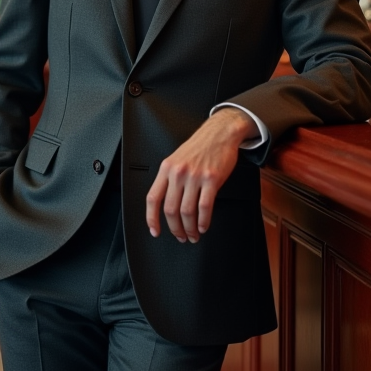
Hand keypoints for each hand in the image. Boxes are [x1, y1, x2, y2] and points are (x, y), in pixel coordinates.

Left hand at [145, 108, 255, 243]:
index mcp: (166, 169)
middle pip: (170, 209)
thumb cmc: (198, 147)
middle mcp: (178, 173)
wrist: (219, 133)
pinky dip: (203, 221)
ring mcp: (194, 176)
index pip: (153, 198)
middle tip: (180, 236)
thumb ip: (170, 180)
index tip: (155, 231)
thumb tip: (165, 205)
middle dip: (175, 228)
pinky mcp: (211, 179)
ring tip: (193, 235)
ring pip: (187, 211)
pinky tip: (203, 226)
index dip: (152, 218)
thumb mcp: (176, 160)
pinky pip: (205, 207)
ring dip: (190, 228)